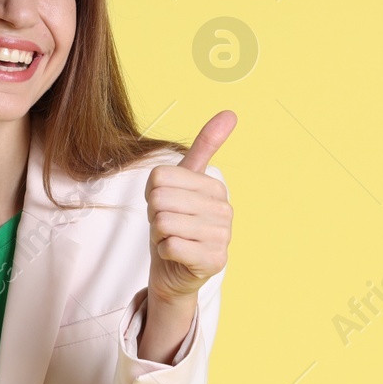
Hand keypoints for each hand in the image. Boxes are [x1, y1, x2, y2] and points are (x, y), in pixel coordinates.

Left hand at [145, 111, 234, 306]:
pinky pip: (170, 246)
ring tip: (172, 240)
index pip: (159, 177)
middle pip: (160, 200)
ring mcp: (222, 236)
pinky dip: (164, 253)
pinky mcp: (214, 260)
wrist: (174, 270)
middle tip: (167, 227)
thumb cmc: (174, 226)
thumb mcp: (181, 184)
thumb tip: (231, 113)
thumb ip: (204, 148)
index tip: (165, 206)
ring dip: (159, 235)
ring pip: (164, 223)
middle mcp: (224, 209)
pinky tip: (176, 256)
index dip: (151, 194)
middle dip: (154, 217)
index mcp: (214, 186)